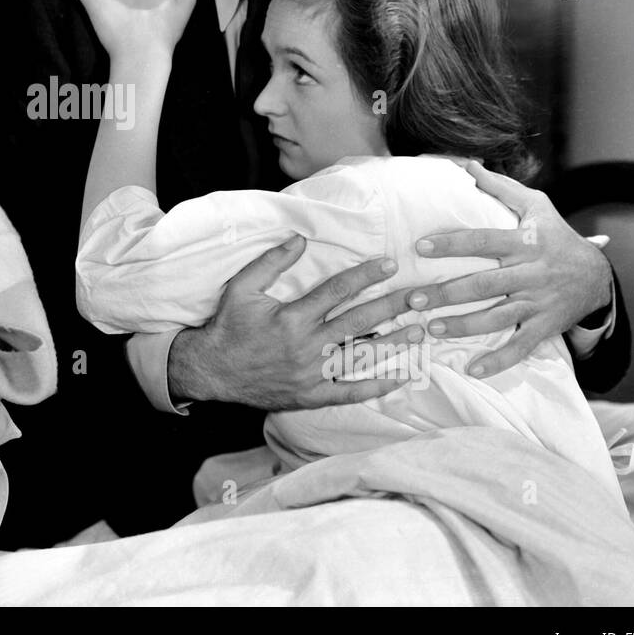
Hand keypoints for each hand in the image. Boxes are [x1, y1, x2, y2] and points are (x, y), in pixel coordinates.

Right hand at [168, 235, 425, 411]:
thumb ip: (271, 263)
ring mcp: (312, 374)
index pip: (337, 292)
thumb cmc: (228, 326)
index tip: (390, 264)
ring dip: (393, 344)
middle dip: (392, 306)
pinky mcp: (312, 395)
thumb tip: (300, 238)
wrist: (212, 371)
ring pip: (361, 356)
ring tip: (420, 331)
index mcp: (291, 318)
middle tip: (421, 295)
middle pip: (358, 322)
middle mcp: (306, 347)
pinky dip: (377, 387)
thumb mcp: (242, 288)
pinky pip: (350, 393)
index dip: (365, 275)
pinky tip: (402, 378)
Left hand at [406, 160, 612, 377]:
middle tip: (412, 299)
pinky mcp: (544, 327)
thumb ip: (501, 188)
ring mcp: (537, 303)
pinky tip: (474, 369)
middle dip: (447, 293)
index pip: (483, 241)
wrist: (598, 277)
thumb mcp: (536, 206)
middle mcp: (530, 273)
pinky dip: (499, 360)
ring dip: (463, 326)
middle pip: (484, 284)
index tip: (420, 247)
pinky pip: (521, 347)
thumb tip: (467, 166)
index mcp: (524, 242)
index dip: (452, 244)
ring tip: (432, 328)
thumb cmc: (557, 236)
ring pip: (497, 317)